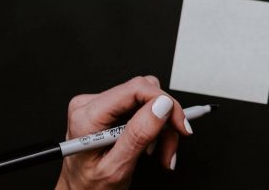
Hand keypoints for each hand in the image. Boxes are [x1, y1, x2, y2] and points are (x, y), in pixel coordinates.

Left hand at [55, 76, 191, 189]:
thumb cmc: (90, 187)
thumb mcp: (116, 168)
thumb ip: (138, 135)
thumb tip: (161, 105)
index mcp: (88, 116)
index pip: (136, 88)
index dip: (166, 103)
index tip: (180, 124)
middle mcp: (91, 104)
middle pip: (145, 94)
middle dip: (165, 121)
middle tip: (170, 145)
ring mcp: (99, 105)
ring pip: (149, 102)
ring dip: (162, 129)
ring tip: (161, 153)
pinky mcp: (109, 109)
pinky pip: (143, 108)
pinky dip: (154, 129)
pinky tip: (151, 147)